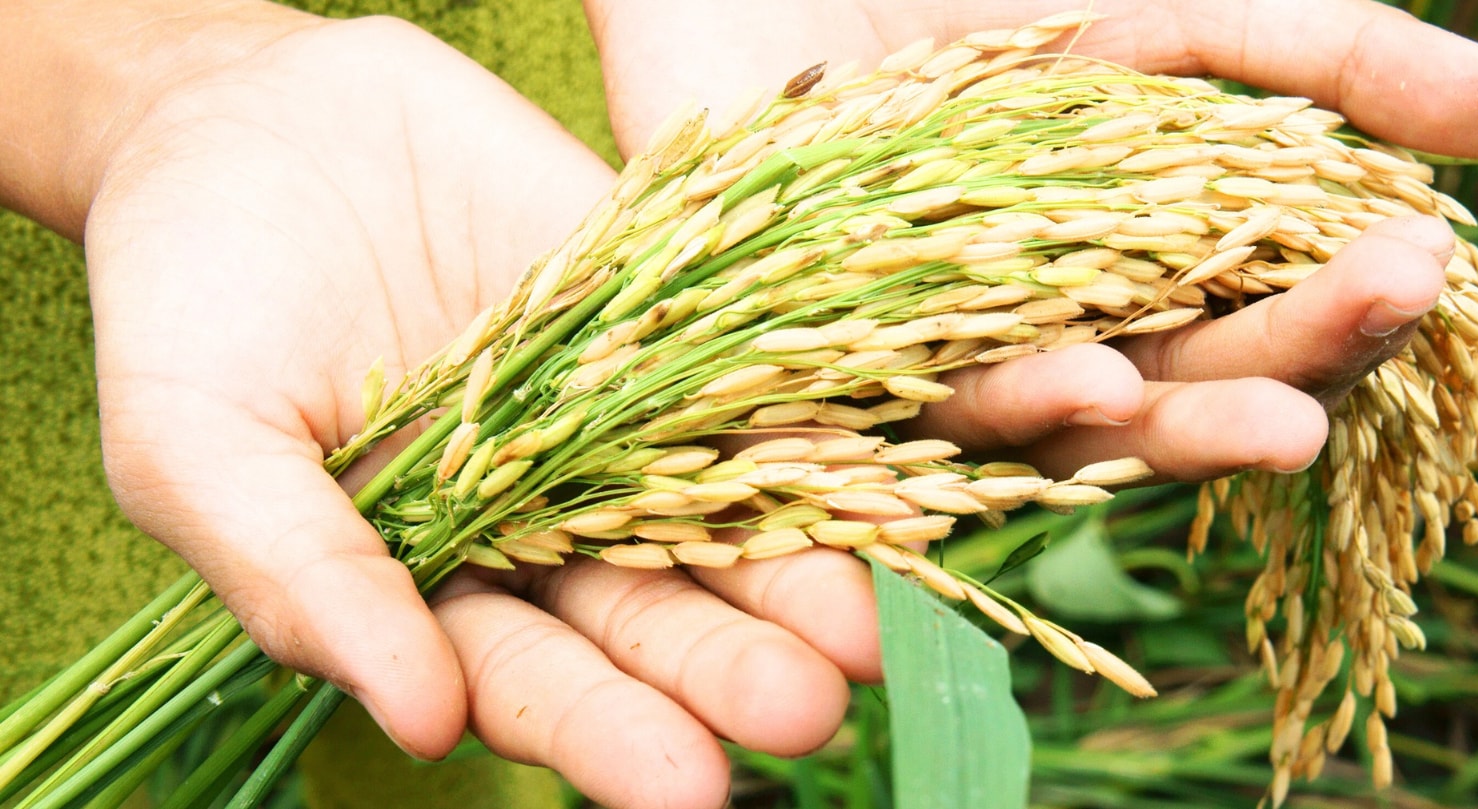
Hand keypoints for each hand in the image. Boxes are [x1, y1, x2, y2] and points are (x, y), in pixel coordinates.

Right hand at [66, 8, 844, 807]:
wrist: (254, 118)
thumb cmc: (190, 302)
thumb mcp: (198, 445)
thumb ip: (301, 577)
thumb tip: (421, 718)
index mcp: (442, 586)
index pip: (535, 682)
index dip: (605, 733)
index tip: (684, 788)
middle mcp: (555, 522)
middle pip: (656, 614)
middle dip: (728, 668)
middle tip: (804, 711)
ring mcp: (628, 419)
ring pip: (727, 509)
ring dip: (800, 570)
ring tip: (865, 631)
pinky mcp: (678, 319)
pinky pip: (755, 372)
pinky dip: (818, 417)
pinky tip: (886, 469)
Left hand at [584, 0, 1477, 483]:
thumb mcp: (1175, 4)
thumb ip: (1331, 58)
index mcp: (1133, 273)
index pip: (1253, 333)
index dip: (1336, 315)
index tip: (1425, 268)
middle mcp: (1038, 333)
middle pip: (1173, 394)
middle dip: (1278, 366)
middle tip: (1381, 318)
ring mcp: (922, 353)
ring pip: (1047, 427)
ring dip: (1151, 423)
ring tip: (1255, 415)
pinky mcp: (800, 359)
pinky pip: (892, 411)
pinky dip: (982, 402)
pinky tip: (1076, 382)